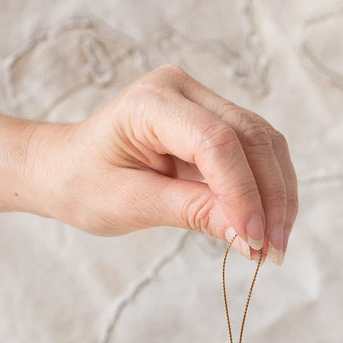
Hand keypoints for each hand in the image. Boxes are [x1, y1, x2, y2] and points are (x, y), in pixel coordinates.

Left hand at [22, 65, 297, 263]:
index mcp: (152, 102)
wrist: (65, 170)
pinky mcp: (213, 123)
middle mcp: (183, 90)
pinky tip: (267, 225)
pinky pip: (255, 153)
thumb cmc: (85, 184)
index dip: (243, 194)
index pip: (216, 143)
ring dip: (277, 195)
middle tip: (273, 251)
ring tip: (274, 245)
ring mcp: (201, 102)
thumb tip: (250, 238)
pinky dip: (266, 190)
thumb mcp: (133, 204)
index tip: (254, 241)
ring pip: (263, 144)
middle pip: (252, 139)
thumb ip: (194, 213)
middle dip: (271, 198)